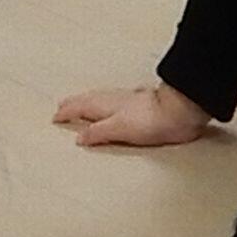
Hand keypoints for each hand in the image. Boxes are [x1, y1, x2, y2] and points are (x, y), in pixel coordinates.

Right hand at [55, 78, 217, 150]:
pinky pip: (115, 102)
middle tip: (62, 106)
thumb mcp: (118, 129)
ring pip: (101, 99)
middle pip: (88, 100)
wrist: (179, 112)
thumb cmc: (152, 120)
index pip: (80, 108)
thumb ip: (97, 132)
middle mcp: (115, 101)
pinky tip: (113, 105)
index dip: (67, 112)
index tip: (56, 117)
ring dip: (88, 101)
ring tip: (81, 104)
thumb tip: (80, 137)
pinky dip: (106, 103)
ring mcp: (128, 101)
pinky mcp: (141, 105)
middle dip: (74, 103)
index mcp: (105, 106)